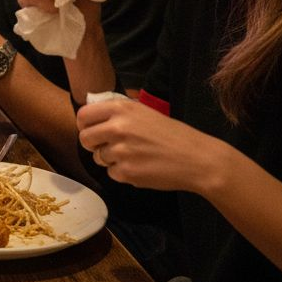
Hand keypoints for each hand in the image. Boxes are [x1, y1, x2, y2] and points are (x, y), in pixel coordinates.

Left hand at [77, 99, 231, 193]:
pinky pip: (111, 173)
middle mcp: (118, 127)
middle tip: (108, 147)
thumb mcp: (144, 113)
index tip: (92, 131)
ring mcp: (121, 151)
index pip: (83, 116)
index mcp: (121, 109)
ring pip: (98, 158)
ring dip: (110, 159)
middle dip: (93, 145)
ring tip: (133, 156)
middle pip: (85, 139)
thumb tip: (92, 118)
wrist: (198, 159)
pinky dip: (122, 173)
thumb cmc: (173, 135)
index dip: (85, 126)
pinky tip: (141, 167)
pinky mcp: (126, 172)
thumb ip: (118, 114)